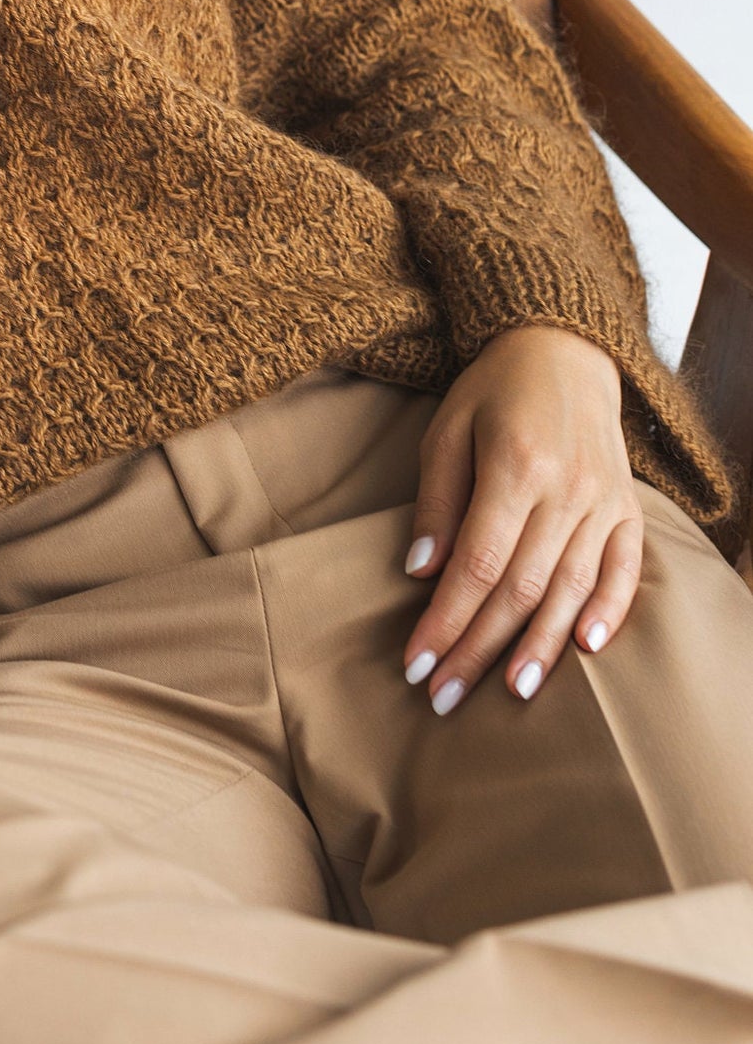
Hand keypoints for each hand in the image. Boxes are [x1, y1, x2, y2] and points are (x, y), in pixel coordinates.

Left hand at [400, 324, 640, 714]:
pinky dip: (610, 611)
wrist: (563, 347)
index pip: (476, 565)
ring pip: (571, 589)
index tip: (415, 663)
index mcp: (514, 466)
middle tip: (444, 696)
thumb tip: (423, 573)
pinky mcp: (628, 508)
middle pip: (520, 588)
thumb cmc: (493, 391)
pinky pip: (625, 569)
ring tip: (510, 691)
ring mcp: (603, 501)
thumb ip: (437, 502)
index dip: (445, 620)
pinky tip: (585, 648)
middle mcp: (565, 489)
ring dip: (539, 646)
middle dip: (478, 648)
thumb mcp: (447, 431)